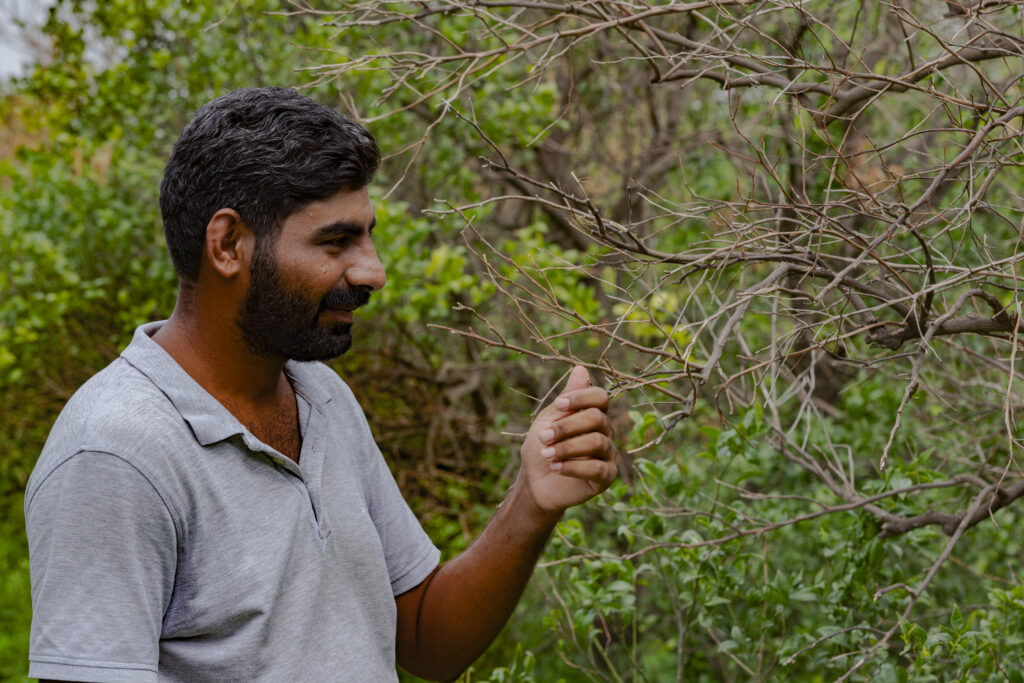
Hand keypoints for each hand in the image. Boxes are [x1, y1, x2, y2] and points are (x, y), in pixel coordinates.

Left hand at [518, 366, 618, 512]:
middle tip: (543, 436)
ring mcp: (608, 454)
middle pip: (596, 418)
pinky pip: (597, 468)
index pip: (600, 397)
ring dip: (566, 447)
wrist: (535, 482)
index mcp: (592, 414)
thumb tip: (580, 368)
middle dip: (566, 426)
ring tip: (546, 454)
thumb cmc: (541, 447)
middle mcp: (605, 431)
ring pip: (597, 442)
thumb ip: (566, 398)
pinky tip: (555, 467)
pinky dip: (573, 466)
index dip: (581, 397)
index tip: (558, 405)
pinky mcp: (607, 476)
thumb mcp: (548, 420)